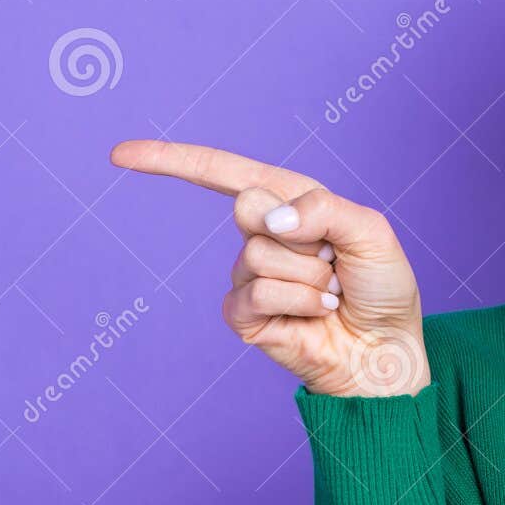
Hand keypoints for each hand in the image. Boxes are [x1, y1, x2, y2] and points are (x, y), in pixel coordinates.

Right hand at [110, 140, 429, 397]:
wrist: (385, 350)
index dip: (170, 160)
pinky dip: (297, 302)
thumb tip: (269, 218)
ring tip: (329, 293)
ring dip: (308, 276)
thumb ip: (324, 208)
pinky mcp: (244, 315)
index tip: (119, 154)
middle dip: (301, 234)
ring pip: (258, 256)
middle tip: (332, 260)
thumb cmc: (382, 288)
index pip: (221, 172)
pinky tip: (314, 315)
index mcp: (289, 199)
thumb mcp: (370, 231)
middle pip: (247, 207)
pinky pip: (257, 293)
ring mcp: (248, 275)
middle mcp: (263, 233)